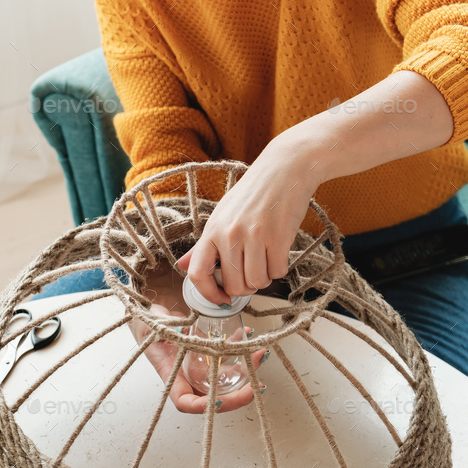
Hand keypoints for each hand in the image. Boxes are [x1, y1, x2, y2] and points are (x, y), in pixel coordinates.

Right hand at [129, 263, 268, 413]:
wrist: (154, 316)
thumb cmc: (148, 326)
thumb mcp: (151, 327)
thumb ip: (161, 329)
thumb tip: (176, 329)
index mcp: (172, 376)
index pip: (186, 402)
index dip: (203, 407)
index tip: (219, 401)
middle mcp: (189, 375)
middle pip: (214, 396)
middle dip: (238, 394)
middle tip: (256, 386)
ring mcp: (201, 365)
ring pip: (227, 376)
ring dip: (246, 369)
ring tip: (260, 355)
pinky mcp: (209, 352)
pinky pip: (228, 355)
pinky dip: (240, 348)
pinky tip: (246, 334)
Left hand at [175, 135, 318, 303]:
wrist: (285, 168)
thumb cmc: (254, 192)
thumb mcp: (223, 214)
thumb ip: (204, 244)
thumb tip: (183, 267)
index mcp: (212, 229)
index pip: (198, 273)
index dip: (208, 294)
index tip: (221, 298)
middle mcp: (230, 234)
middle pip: (233, 285)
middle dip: (244, 287)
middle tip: (252, 272)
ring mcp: (254, 236)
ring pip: (256, 282)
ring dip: (264, 277)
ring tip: (266, 258)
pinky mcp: (278, 238)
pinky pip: (277, 272)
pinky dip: (279, 268)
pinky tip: (278, 251)